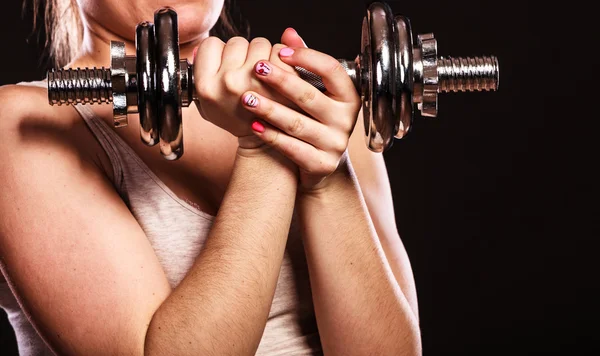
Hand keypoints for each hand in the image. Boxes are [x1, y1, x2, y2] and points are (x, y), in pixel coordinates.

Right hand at [192, 36, 296, 140]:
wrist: (262, 141)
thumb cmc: (235, 119)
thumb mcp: (207, 104)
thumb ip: (199, 75)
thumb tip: (198, 50)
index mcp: (207, 86)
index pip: (210, 44)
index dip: (220, 52)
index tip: (227, 64)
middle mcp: (229, 82)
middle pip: (236, 42)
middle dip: (243, 53)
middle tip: (247, 73)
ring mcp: (255, 81)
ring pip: (259, 43)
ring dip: (263, 54)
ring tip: (262, 75)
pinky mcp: (280, 80)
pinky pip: (279, 50)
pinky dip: (280, 57)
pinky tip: (277, 73)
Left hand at [239, 30, 361, 191]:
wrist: (321, 164)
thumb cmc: (315, 120)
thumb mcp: (316, 91)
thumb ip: (304, 63)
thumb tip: (289, 33)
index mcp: (348, 96)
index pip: (331, 70)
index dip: (307, 58)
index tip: (281, 51)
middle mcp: (345, 119)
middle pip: (310, 96)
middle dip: (281, 81)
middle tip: (257, 68)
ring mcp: (334, 143)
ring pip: (297, 124)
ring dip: (270, 110)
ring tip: (247, 98)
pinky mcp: (321, 164)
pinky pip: (292, 148)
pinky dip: (271, 136)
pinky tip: (254, 126)